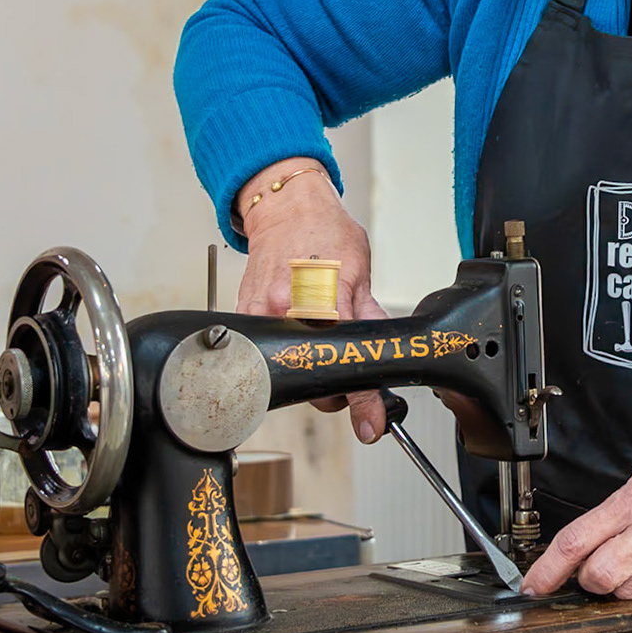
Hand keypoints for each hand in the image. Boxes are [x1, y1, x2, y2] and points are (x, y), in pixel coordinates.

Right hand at [234, 157, 389, 442]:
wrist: (285, 208)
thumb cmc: (324, 231)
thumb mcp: (360, 270)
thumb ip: (370, 314)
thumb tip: (387, 351)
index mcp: (325, 302)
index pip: (346, 364)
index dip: (362, 401)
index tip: (370, 424)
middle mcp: (288, 312)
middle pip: (314, 382)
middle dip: (333, 388)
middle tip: (344, 366)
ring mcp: (262, 316)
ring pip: (289, 373)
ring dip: (308, 369)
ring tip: (316, 336)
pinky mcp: (245, 316)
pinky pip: (267, 351)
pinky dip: (284, 350)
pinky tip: (295, 326)